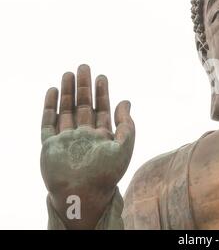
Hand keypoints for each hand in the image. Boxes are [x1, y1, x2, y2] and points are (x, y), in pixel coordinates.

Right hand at [40, 64, 134, 228]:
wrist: (83, 194)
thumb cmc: (106, 174)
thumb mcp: (124, 147)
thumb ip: (126, 124)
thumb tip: (126, 101)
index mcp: (102, 137)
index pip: (102, 110)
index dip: (102, 93)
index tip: (102, 77)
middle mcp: (84, 136)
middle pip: (83, 106)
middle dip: (84, 87)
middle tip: (84, 67)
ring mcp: (66, 140)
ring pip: (66, 110)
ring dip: (67, 92)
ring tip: (69, 74)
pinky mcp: (50, 145)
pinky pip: (48, 122)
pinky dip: (50, 107)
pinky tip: (53, 91)